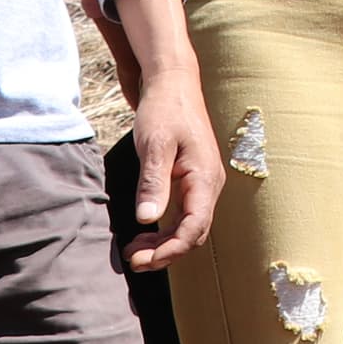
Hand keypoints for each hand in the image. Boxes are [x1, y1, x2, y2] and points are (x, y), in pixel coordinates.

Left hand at [106, 0, 223, 271]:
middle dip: (165, 252)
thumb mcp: (154, 144)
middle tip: (132, 260)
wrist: (173, 82)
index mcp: (205, 178)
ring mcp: (203, 183)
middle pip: (193, 233)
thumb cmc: (164, 109)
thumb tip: (146, 220)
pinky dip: (164, 229)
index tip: (142, 259)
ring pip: (189, 227)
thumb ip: (153, 182)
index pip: (194, 227)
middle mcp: (210, 185)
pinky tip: (144, 232)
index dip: (170, 249)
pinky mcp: (192, 180)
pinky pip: (184, 215)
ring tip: (133, 250)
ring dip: (163, 243)